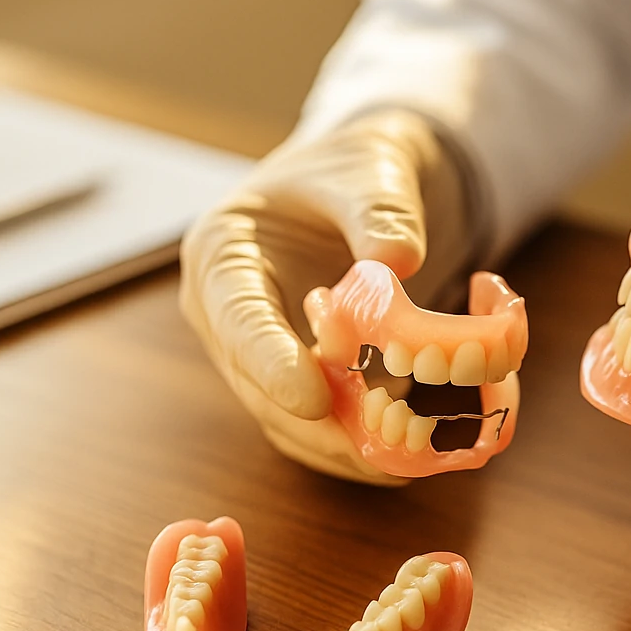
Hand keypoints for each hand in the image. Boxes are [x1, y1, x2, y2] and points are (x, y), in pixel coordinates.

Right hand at [179, 109, 473, 483]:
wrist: (366, 186)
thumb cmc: (356, 168)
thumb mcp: (371, 168)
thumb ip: (380, 209)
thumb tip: (399, 259)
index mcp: (223, 254)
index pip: (236, 317)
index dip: (270, 362)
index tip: (312, 397)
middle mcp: (228, 314)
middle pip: (257, 384)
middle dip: (316, 424)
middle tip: (376, 449)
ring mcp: (259, 354)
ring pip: (287, 420)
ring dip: (342, 447)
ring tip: (401, 462)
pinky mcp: (297, 379)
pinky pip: (320, 425)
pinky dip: (359, 446)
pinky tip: (407, 457)